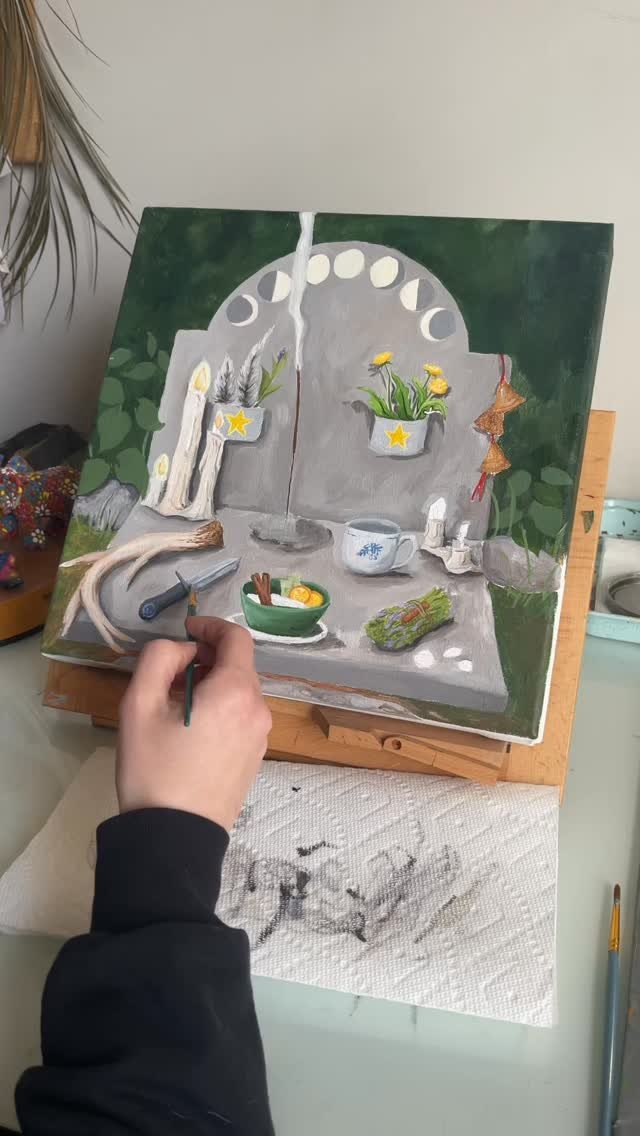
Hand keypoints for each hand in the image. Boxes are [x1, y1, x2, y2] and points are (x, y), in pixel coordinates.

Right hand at [117, 616, 271, 831]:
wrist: (174, 837)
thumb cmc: (154, 768)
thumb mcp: (139, 704)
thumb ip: (159, 658)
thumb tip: (183, 649)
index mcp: (236, 691)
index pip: (236, 638)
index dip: (211, 626)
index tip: (186, 630)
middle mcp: (258, 710)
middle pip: (238, 666)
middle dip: (206, 660)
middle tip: (168, 676)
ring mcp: (261, 737)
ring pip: (239, 693)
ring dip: (212, 686)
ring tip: (174, 707)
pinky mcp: (256, 758)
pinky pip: (241, 718)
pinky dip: (220, 709)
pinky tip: (190, 731)